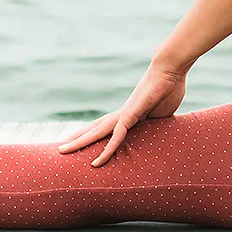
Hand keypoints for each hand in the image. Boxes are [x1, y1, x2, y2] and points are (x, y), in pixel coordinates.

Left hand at [57, 62, 188, 166]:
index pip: (105, 127)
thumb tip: (160, 131)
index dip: (92, 134)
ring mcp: (125, 114)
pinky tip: (97, 161)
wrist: (170, 70)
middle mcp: (122, 114)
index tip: (81, 142)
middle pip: (94, 128)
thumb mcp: (163, 114)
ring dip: (80, 142)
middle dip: (77, 138)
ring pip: (97, 132)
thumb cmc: (169, 87)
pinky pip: (116, 137)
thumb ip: (157, 123)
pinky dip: (107, 150)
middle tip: (60, 148)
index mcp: (130, 114)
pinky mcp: (131, 115)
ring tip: (62, 150)